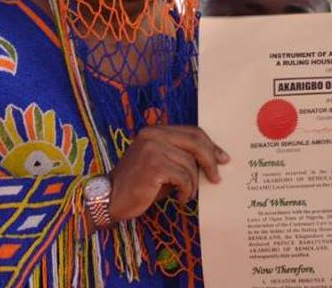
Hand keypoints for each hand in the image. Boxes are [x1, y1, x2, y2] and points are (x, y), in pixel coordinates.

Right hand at [108, 125, 228, 221]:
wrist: (109, 200)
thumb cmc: (139, 185)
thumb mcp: (161, 164)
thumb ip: (180, 156)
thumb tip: (213, 159)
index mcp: (155, 130)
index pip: (192, 132)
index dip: (210, 145)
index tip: (222, 158)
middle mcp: (153, 135)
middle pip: (195, 142)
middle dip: (210, 160)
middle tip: (217, 177)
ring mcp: (153, 149)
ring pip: (190, 164)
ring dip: (193, 183)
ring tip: (186, 194)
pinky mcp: (154, 166)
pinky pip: (183, 177)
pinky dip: (186, 190)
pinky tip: (180, 198)